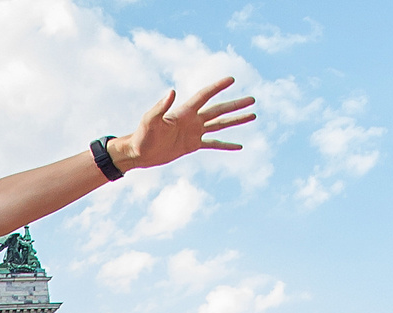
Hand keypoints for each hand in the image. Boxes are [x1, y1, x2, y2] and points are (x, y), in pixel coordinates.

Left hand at [113, 78, 256, 172]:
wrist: (139, 153)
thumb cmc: (142, 135)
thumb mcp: (150, 120)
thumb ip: (161, 106)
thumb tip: (172, 91)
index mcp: (184, 111)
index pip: (205, 96)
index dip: (217, 87)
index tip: (232, 79)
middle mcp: (192, 119)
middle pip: (218, 109)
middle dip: (235, 105)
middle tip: (253, 99)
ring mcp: (194, 132)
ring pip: (220, 125)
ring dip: (236, 120)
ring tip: (253, 116)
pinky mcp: (192, 145)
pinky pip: (213, 144)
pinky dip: (226, 145)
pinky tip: (239, 145)